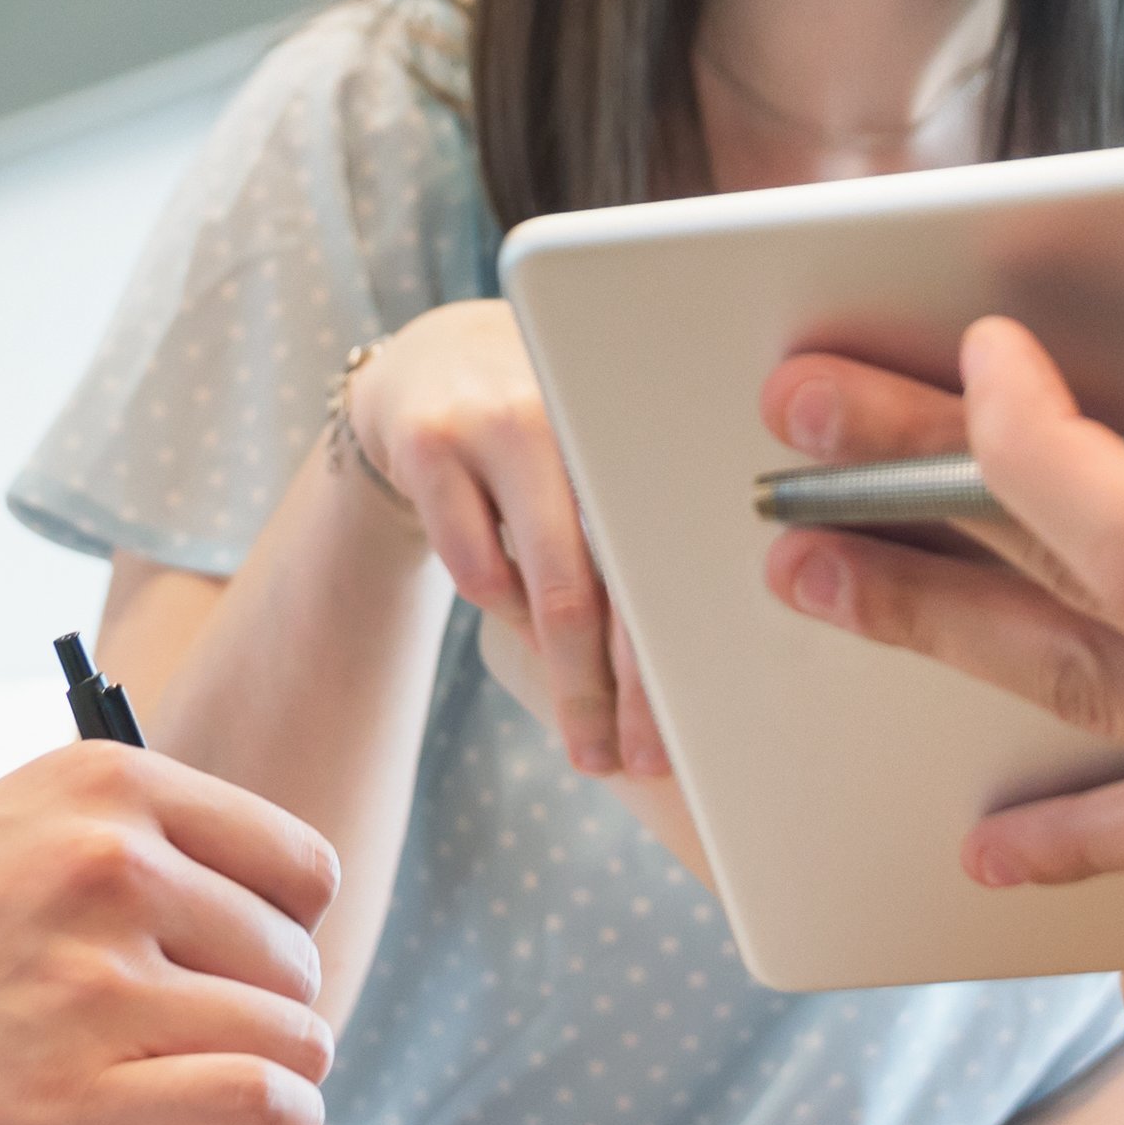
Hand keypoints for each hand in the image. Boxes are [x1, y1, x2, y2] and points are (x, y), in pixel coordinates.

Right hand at [0, 741, 336, 1124]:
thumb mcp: (10, 840)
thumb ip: (136, 860)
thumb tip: (275, 940)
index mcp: (105, 787)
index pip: (298, 867)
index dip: (282, 934)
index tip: (236, 972)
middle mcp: (114, 866)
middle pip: (294, 960)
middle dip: (262, 1015)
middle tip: (187, 1049)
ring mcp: (97, 983)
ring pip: (294, 1036)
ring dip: (270, 1080)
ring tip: (195, 1095)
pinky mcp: (79, 1100)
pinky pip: (263, 1104)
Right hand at [349, 300, 660, 778]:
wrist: (431, 362)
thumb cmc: (545, 439)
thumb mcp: (602, 464)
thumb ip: (644, 538)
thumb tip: (692, 674)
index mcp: (645, 426)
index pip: (673, 559)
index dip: (678, 655)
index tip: (684, 733)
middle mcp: (585, 417)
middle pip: (608, 585)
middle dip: (616, 692)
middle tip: (629, 762)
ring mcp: (503, 425)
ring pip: (543, 589)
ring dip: (564, 672)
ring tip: (582, 726)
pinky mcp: (432, 444)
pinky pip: (476, 567)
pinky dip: (503, 604)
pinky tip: (516, 610)